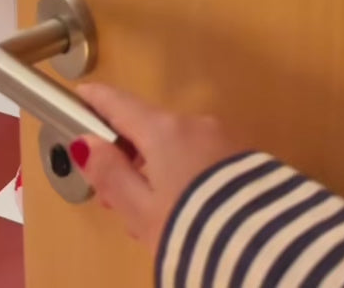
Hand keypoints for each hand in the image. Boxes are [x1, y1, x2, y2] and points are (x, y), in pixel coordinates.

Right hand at [71, 83, 241, 251]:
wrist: (263, 248)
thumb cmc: (192, 229)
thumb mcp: (140, 209)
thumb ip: (110, 173)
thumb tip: (85, 142)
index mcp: (164, 130)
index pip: (120, 104)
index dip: (97, 100)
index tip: (81, 96)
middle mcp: (195, 124)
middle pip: (149, 129)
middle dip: (129, 155)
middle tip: (114, 197)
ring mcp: (224, 137)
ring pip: (177, 145)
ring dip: (159, 168)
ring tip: (152, 216)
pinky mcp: (245, 157)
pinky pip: (204, 157)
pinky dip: (188, 174)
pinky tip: (187, 209)